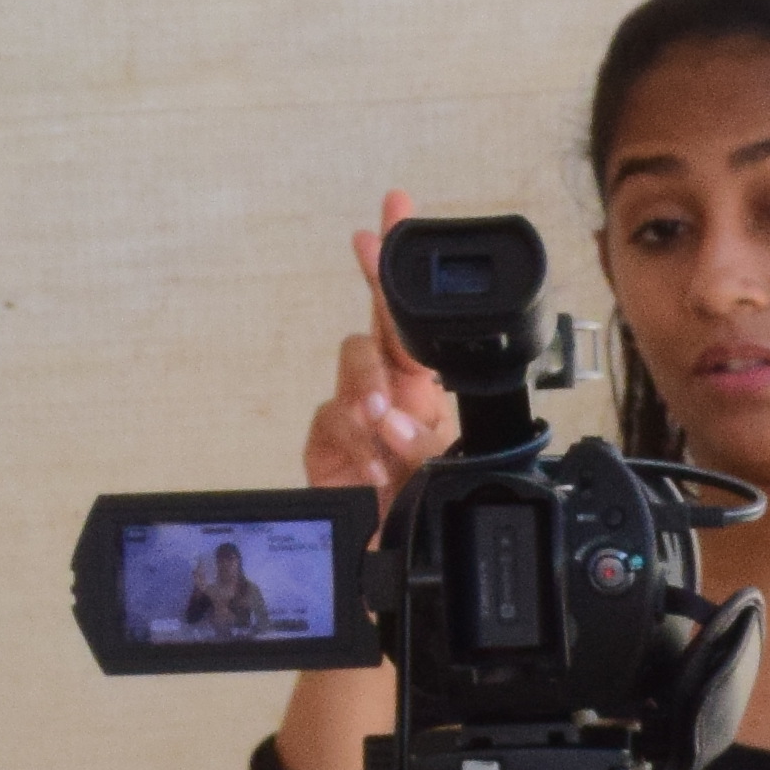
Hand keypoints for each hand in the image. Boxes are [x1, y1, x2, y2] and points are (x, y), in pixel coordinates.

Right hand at [309, 188, 461, 508]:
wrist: (389, 558)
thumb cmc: (423, 509)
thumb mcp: (445, 472)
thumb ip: (425, 444)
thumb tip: (393, 420)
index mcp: (423, 388)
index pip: (410, 317)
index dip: (397, 267)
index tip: (394, 212)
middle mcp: (386, 391)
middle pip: (373, 324)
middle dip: (372, 279)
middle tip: (371, 243)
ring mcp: (352, 415)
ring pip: (352, 368)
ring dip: (368, 389)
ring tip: (383, 421)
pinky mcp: (324, 443)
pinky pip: (330, 421)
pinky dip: (352, 440)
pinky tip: (371, 464)